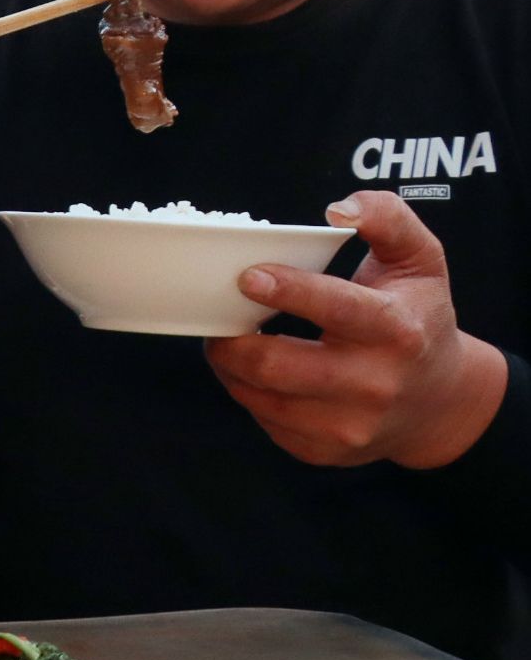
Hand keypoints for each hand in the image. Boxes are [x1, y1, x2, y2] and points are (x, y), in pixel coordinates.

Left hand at [207, 191, 509, 469]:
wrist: (439, 399)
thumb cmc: (419, 318)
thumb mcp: (419, 260)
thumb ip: (388, 219)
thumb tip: (340, 209)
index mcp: (398, 331)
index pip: (336, 309)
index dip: (288, 291)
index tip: (247, 277)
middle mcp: (375, 384)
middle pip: (275, 365)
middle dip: (232, 338)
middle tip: (220, 316)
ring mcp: (348, 425)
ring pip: (258, 396)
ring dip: (231, 365)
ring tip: (232, 340)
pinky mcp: (323, 450)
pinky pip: (263, 419)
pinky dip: (248, 392)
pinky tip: (256, 372)